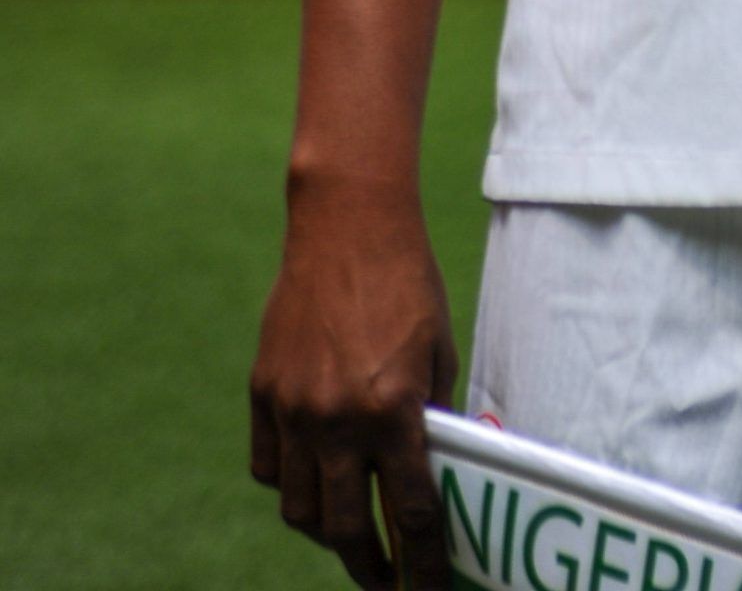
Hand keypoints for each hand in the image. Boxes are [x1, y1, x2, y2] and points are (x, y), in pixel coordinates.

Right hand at [250, 178, 457, 590]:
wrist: (347, 224)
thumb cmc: (406, 282)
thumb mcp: (439, 350)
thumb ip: (435, 415)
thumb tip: (442, 471)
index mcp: (392, 410)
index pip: (410, 514)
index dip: (423, 565)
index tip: (429, 589)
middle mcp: (337, 420)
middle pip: (346, 530)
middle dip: (370, 569)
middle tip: (386, 582)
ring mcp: (293, 409)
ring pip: (300, 509)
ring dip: (326, 532)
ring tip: (350, 535)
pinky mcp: (263, 392)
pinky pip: (269, 467)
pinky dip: (290, 485)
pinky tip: (313, 481)